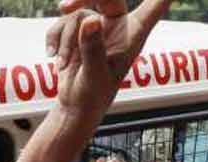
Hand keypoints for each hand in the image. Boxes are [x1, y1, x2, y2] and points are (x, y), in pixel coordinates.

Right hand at [45, 0, 158, 121]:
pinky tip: (53, 58)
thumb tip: (90, 20)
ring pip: (76, 13)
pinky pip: (61, 22)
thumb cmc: (93, 95)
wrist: (75, 106)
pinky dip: (53, 39)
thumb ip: (93, 48)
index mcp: (133, 33)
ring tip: (64, 62)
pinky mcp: (77, 32)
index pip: (155, 5)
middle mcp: (117, 25)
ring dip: (64, 37)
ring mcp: (96, 27)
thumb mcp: (94, 74)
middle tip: (63, 6)